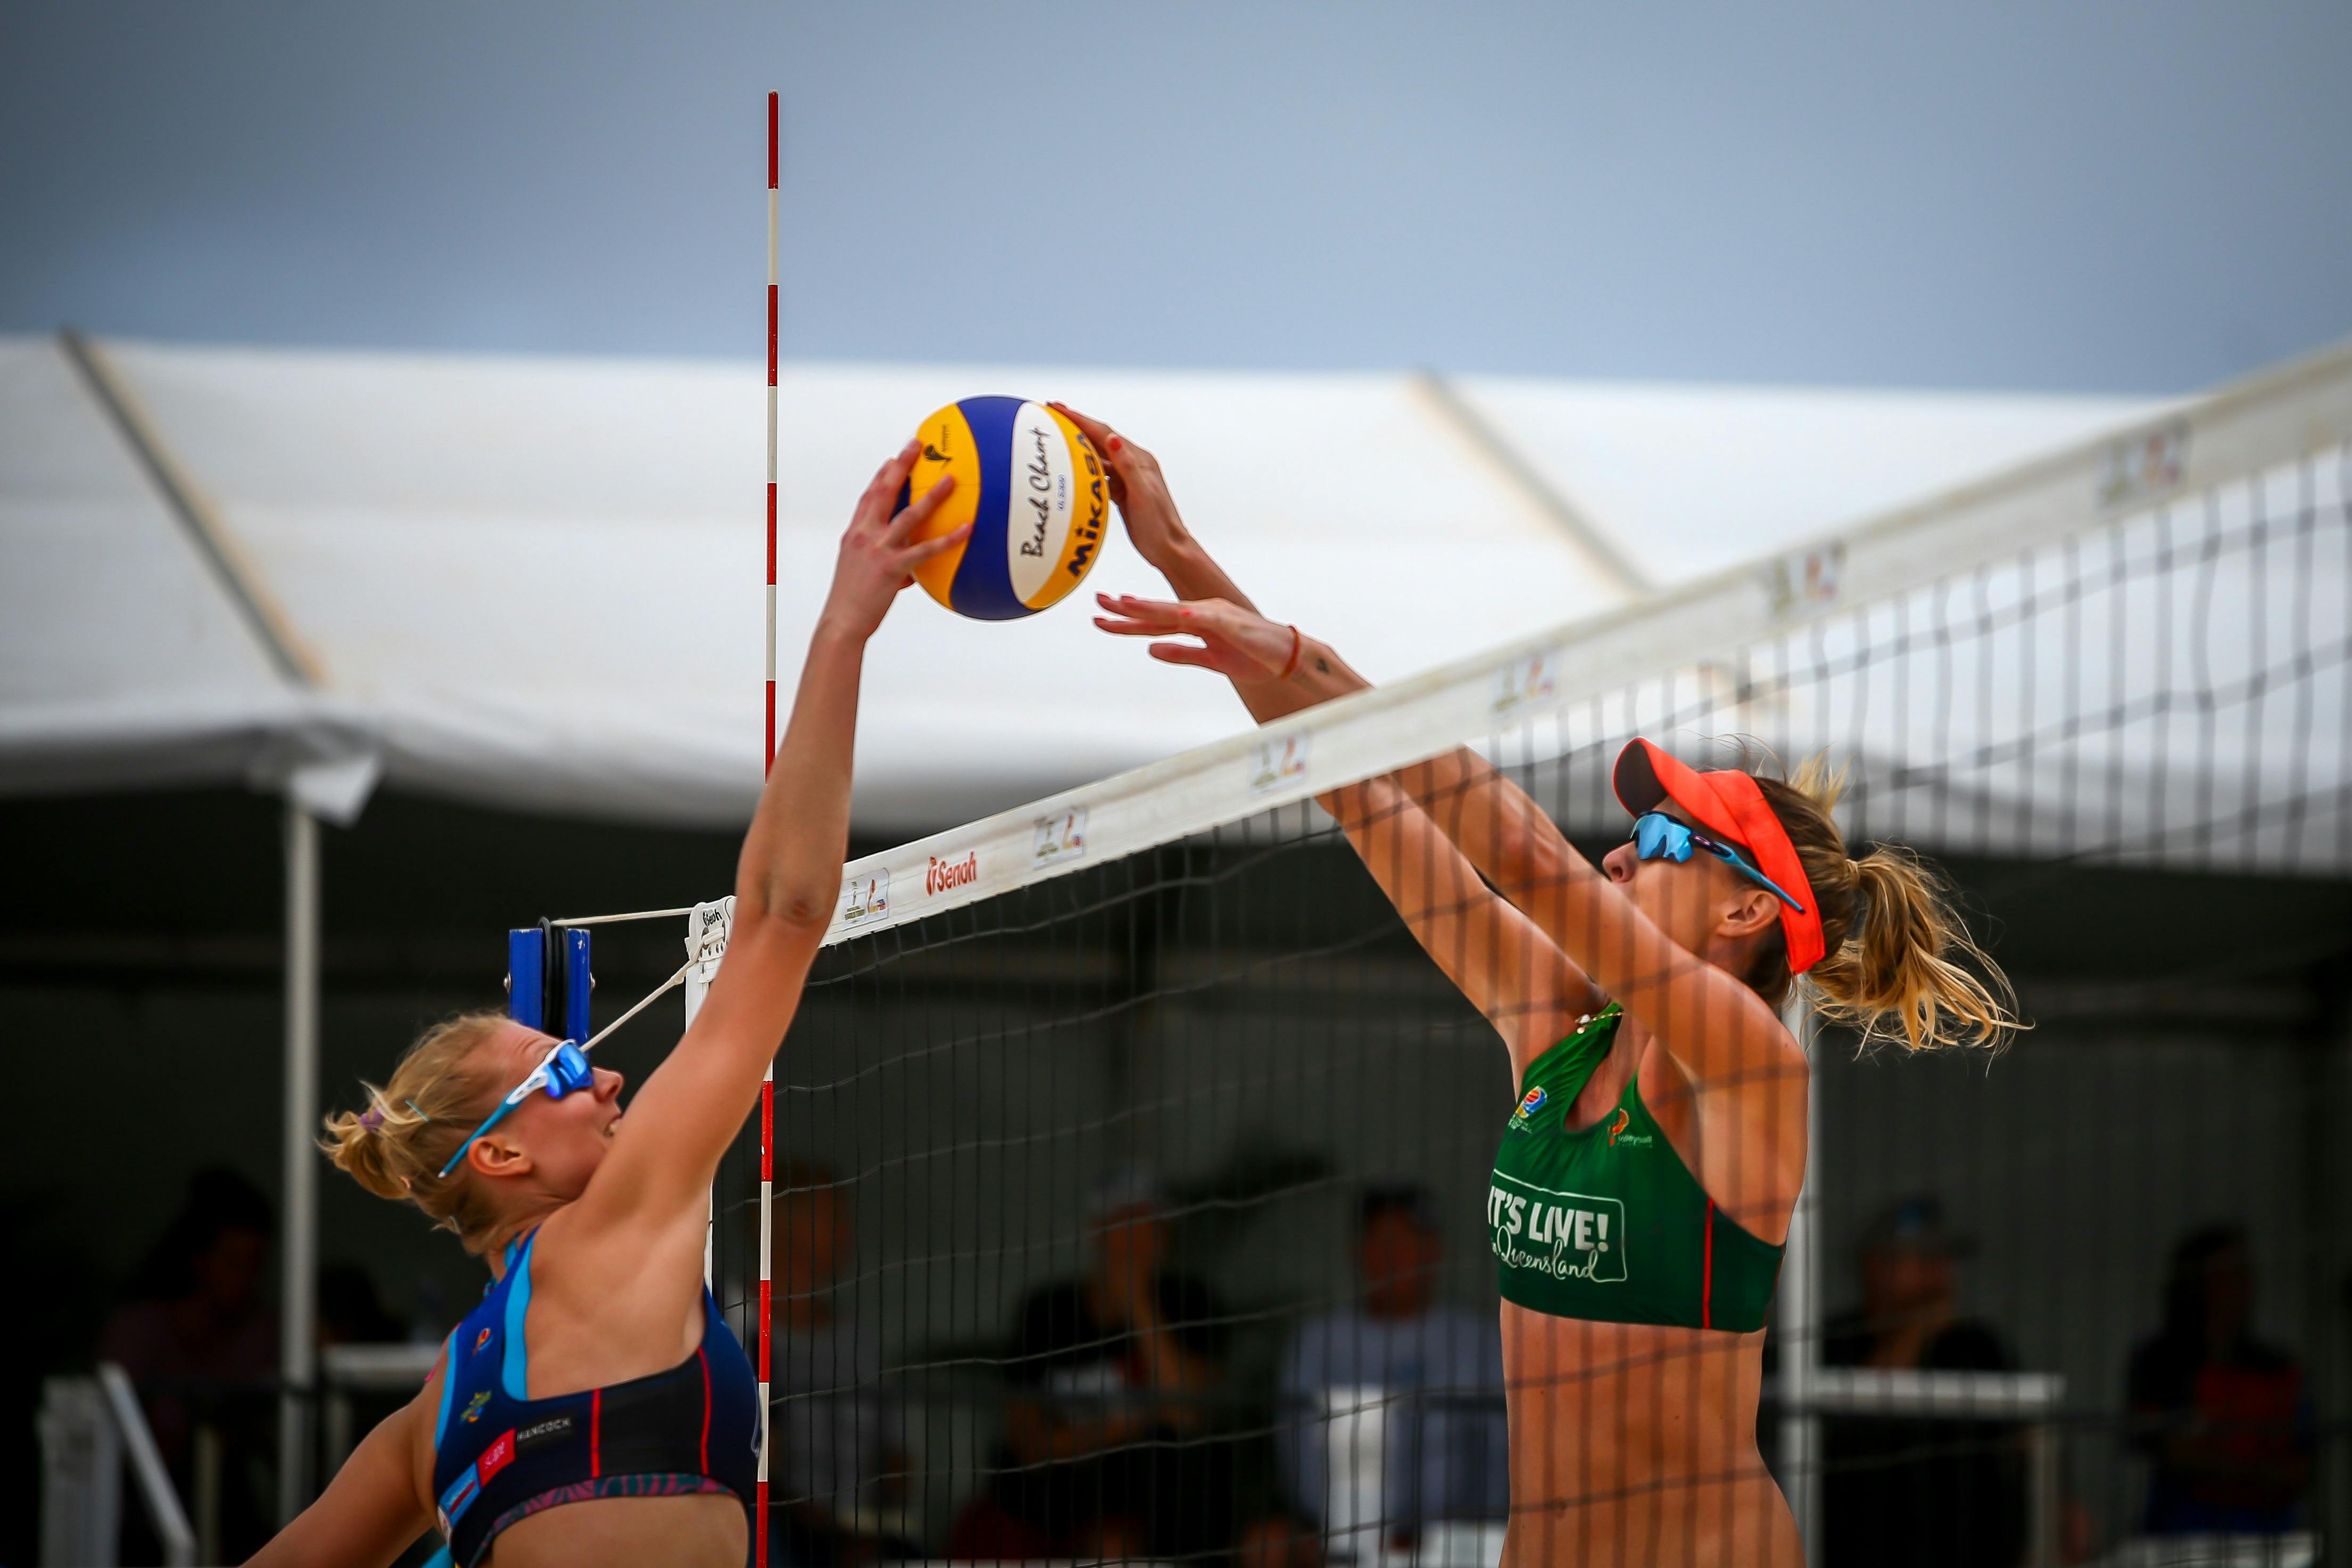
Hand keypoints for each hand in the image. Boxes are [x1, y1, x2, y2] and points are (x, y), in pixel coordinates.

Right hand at [819, 439, 965, 640]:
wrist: (841, 621)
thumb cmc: (852, 600)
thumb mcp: (862, 572)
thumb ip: (885, 562)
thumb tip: (911, 572)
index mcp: (855, 534)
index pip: (868, 497)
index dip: (881, 476)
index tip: (893, 459)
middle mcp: (864, 535)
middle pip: (884, 492)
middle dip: (901, 466)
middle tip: (916, 445)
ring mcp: (878, 550)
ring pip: (908, 516)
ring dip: (930, 496)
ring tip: (949, 479)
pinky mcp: (892, 568)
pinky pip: (925, 550)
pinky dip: (948, 539)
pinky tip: (966, 529)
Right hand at [1049, 404, 1193, 574]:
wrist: (1169, 550)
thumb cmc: (1158, 525)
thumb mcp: (1142, 494)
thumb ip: (1127, 466)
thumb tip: (1112, 439)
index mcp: (1139, 460)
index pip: (1105, 433)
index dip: (1080, 419)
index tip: (1058, 408)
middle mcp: (1133, 464)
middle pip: (1099, 439)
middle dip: (1076, 426)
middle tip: (1052, 413)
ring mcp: (1128, 478)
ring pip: (1098, 457)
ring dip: (1078, 446)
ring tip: (1056, 437)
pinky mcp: (1123, 492)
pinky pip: (1100, 475)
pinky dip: (1085, 468)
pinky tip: (1071, 467)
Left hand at [1094, 592, 1297, 681]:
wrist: (1288, 657)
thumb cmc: (1252, 656)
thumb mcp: (1210, 660)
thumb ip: (1181, 654)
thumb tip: (1150, 650)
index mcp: (1195, 621)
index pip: (1154, 621)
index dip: (1126, 621)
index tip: (1100, 617)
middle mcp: (1202, 613)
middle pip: (1158, 611)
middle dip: (1127, 609)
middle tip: (1098, 601)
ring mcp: (1217, 616)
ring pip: (1177, 612)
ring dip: (1152, 607)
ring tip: (1126, 604)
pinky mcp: (1234, 625)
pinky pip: (1211, 620)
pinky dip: (1195, 616)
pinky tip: (1179, 614)